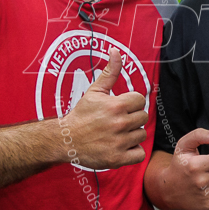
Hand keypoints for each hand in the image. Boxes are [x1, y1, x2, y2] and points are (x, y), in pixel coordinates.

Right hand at [62, 50, 148, 169]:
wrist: (65, 140)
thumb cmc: (82, 115)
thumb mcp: (95, 91)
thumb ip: (110, 72)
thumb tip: (116, 51)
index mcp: (116, 105)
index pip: (140, 100)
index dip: (131, 104)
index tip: (120, 108)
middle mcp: (119, 123)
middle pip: (142, 118)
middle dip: (132, 119)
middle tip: (117, 122)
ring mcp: (119, 142)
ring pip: (141, 135)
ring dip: (132, 135)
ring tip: (116, 134)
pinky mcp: (117, 158)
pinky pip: (139, 154)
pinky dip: (133, 152)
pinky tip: (121, 147)